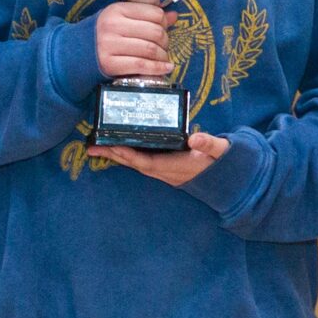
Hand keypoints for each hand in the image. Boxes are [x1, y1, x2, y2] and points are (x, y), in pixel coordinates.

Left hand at [88, 130, 229, 185]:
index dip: (130, 156)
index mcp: (175, 167)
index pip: (147, 162)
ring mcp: (163, 171)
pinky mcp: (164, 167)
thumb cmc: (221, 161)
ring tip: (97, 147)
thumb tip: (195, 137)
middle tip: (91, 147)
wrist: (227, 180)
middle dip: (113, 156)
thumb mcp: (220, 151)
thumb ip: (210, 144)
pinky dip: (127, 155)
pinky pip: (141, 162)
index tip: (114, 147)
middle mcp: (165, 171)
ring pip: (135, 164)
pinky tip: (117, 148)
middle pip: (134, 164)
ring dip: (116, 156)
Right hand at [95, 0, 175, 80]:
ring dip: (163, 56)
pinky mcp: (109, 64)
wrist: (74, 53)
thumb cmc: (103, 34)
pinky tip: (166, 68)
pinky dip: (158, 68)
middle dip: (165, 41)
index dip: (165, 22)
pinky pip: (141, 65)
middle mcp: (113, 26)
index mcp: (117, 10)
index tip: (165, 29)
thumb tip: (174, 15)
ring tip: (164, 59)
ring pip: (150, 49)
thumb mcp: (121, 19)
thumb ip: (146, 16)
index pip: (154, 13)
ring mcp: (109, 45)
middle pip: (155, 32)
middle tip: (164, 47)